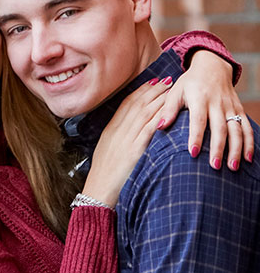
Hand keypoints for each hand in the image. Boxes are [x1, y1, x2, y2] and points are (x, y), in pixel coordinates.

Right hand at [84, 78, 171, 206]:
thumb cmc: (104, 176)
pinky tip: (170, 111)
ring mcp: (126, 140)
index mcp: (110, 130)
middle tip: (168, 81)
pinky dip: (160, 118)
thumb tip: (129, 131)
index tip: (153, 82)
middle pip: (138, 104)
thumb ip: (117, 138)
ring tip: (173, 90)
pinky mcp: (134, 151)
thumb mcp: (106, 151)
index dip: (141, 91)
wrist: (98, 191)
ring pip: (145, 113)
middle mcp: (118, 131)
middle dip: (154, 90)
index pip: (126, 103)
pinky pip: (149, 130)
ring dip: (160, 100)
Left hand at [156, 50, 252, 169]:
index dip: (196, 137)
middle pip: (220, 128)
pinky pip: (247, 127)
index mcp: (200, 99)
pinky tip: (248, 158)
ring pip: (237, 130)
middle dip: (219, 148)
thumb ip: (168, 109)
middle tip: (214, 166)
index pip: (198, 120)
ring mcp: (231, 107)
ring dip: (236, 149)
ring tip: (233, 167)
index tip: (193, 153)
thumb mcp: (175, 91)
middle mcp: (218, 103)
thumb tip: (159, 127)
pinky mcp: (240, 109)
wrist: (213, 67)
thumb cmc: (189, 82)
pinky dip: (249, 143)